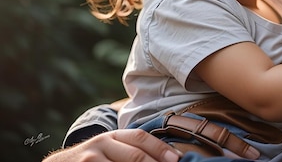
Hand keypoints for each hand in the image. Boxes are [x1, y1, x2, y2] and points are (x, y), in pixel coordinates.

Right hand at [43, 129, 181, 161]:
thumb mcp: (111, 147)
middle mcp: (101, 144)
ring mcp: (90, 160)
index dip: (160, 148)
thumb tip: (171, 158)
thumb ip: (134, 149)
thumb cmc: (94, 158)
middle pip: (135, 156)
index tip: (177, 159)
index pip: (140, 138)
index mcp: (113, 135)